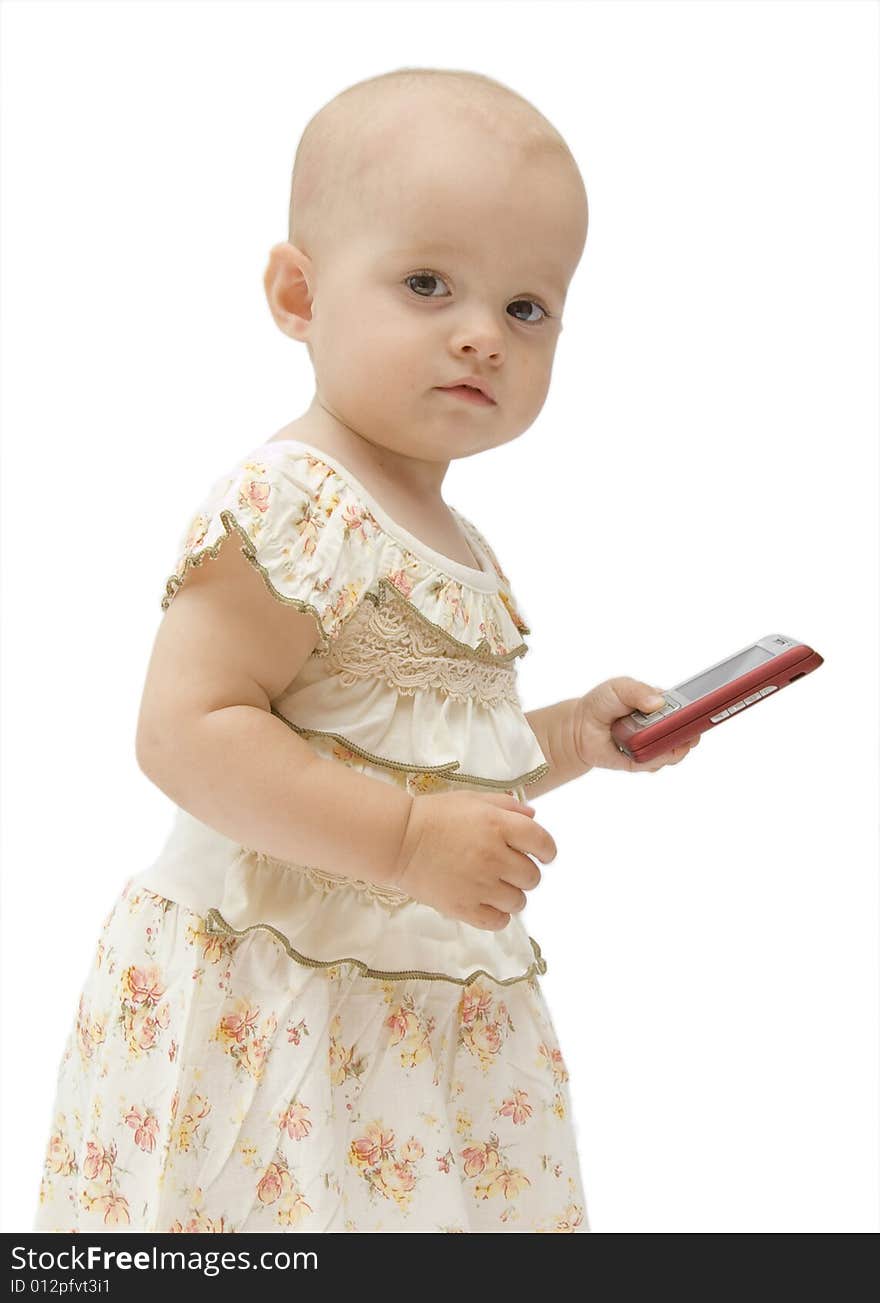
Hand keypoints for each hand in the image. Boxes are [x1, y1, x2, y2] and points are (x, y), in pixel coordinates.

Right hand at [389, 790, 555, 930]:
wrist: (398, 839)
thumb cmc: (436, 815)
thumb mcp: (473, 799)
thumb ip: (507, 806)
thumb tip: (535, 818)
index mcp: (498, 825)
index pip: (543, 843)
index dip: (546, 851)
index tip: (540, 854)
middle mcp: (494, 856)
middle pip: (533, 877)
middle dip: (523, 872)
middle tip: (505, 867)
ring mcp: (479, 885)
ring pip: (518, 902)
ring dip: (510, 894)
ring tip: (492, 886)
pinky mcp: (463, 908)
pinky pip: (498, 921)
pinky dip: (497, 915)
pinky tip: (485, 903)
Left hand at [574, 676, 701, 772]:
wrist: (579, 726)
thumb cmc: (602, 702)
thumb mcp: (619, 687)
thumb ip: (638, 690)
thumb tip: (658, 702)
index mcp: (662, 705)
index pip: (689, 708)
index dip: (701, 710)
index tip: (708, 710)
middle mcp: (662, 726)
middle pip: (688, 732)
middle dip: (692, 732)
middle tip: (690, 730)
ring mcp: (654, 744)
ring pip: (676, 751)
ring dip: (675, 748)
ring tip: (668, 742)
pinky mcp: (643, 761)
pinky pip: (656, 764)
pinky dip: (656, 759)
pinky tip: (652, 752)